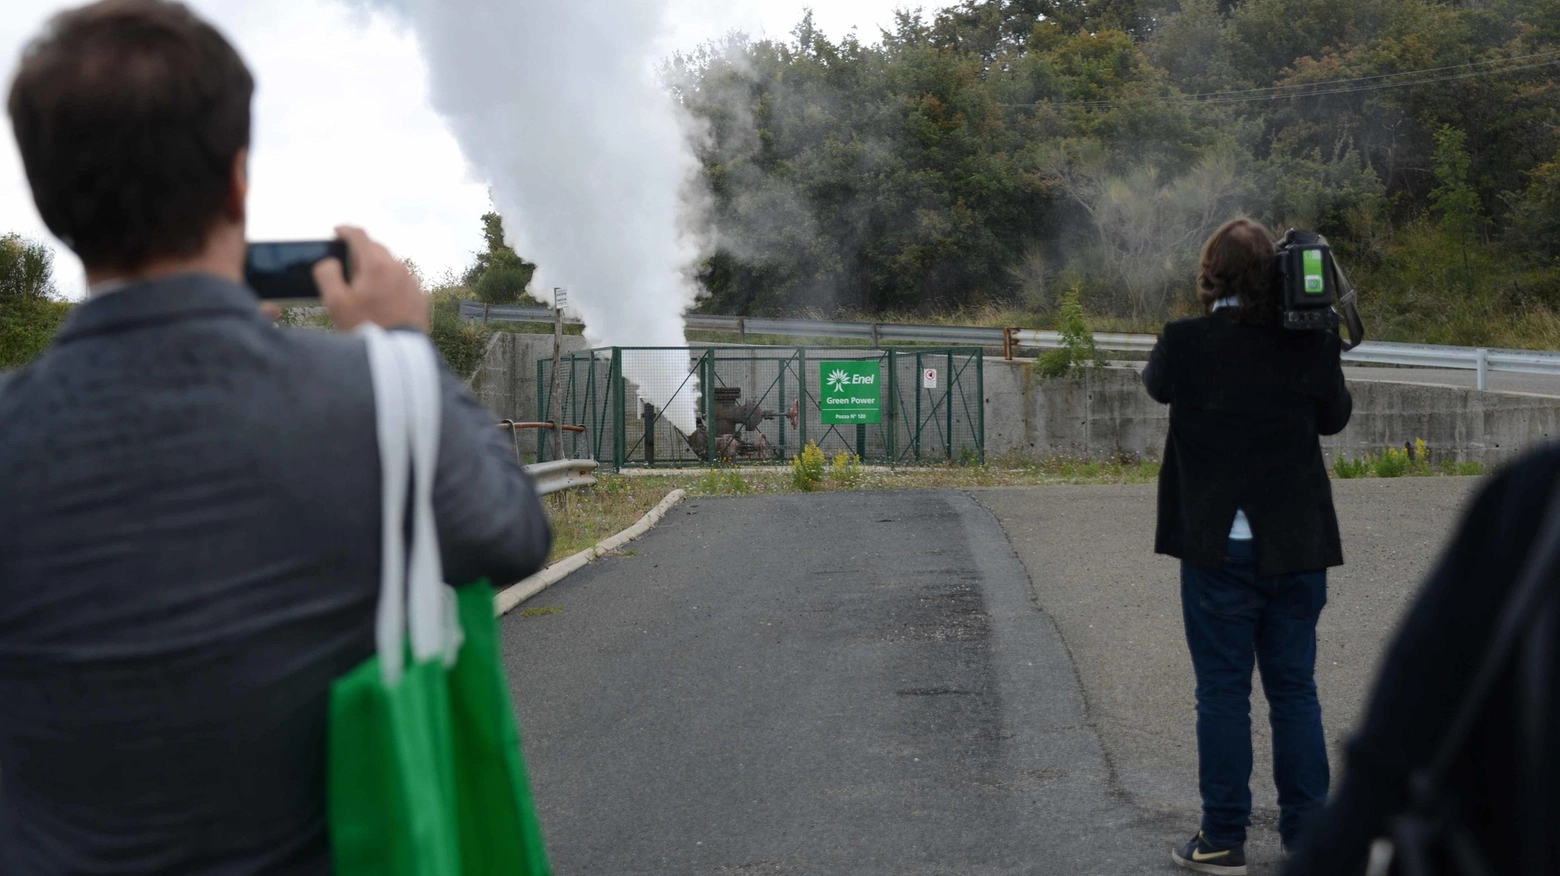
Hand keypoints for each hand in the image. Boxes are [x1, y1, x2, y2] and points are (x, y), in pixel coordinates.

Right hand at [314, 226, 428, 331]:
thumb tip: (330, 262)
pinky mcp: (420, 296)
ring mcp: (412, 282)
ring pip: (391, 264)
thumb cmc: (365, 327)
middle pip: (377, 248)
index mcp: (376, 264)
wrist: (399, 353)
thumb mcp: (335, 302)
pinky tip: (382, 295)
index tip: (337, 231)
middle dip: (361, 249)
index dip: (345, 230)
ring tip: (364, 281)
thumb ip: (327, 275)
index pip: (360, 236)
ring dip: (377, 266)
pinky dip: (390, 281)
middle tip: (347, 259)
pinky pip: (402, 281)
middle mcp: (398, 268)